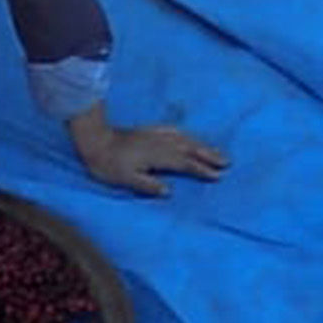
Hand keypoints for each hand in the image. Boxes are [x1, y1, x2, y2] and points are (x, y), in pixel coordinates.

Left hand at [75, 120, 227, 199]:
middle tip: (227, 162)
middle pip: (191, 149)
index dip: (202, 170)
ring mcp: (156, 135)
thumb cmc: (109, 165)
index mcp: (158, 157)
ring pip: (186, 139)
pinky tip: (191, 137)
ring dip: (202, 145)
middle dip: (209, 155)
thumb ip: (148, 186)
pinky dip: (188, 135)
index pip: (185, 164)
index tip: (217, 176)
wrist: (95, 140)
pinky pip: (176, 131)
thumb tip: (169, 191)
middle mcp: (161, 143)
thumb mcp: (126, 180)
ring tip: (217, 152)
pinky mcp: (150, 131)